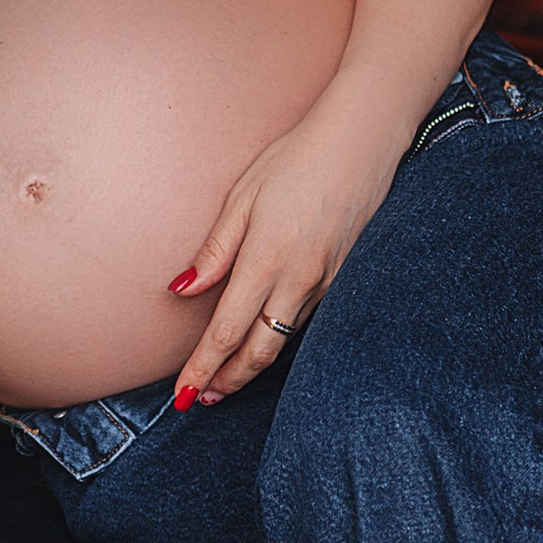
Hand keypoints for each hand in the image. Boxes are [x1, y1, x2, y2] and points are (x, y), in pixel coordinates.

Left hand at [165, 105, 398, 403]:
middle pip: (258, 352)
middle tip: (202, 399)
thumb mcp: (242, 198)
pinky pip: (306, 322)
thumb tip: (182, 290)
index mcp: (266, 260)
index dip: (203, 368)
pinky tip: (267, 342)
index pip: (227, 332)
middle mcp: (298, 281)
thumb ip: (214, 250)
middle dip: (227, 381)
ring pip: (284, 341)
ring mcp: (325, 283)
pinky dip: (281, 341)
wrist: (360, 143)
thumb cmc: (296, 160)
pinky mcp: (342, 278)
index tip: (184, 394)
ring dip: (252, 366)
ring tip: (226, 382)